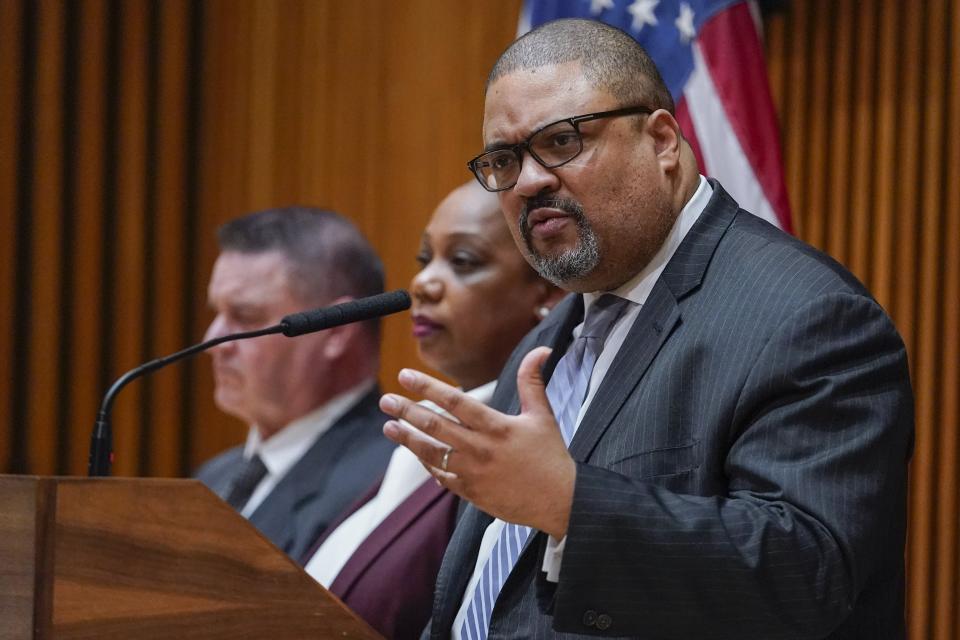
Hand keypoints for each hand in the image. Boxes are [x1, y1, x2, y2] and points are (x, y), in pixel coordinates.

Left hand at [380, 347, 575, 538]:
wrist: (559, 501)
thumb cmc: (550, 456)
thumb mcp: (542, 415)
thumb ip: (532, 381)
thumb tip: (541, 350)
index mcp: (497, 426)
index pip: (454, 401)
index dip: (427, 387)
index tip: (404, 376)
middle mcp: (480, 448)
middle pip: (435, 425)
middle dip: (406, 411)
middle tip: (385, 400)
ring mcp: (472, 472)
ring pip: (431, 452)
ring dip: (407, 438)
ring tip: (389, 427)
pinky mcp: (470, 492)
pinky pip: (440, 475)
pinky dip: (426, 462)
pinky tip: (415, 451)